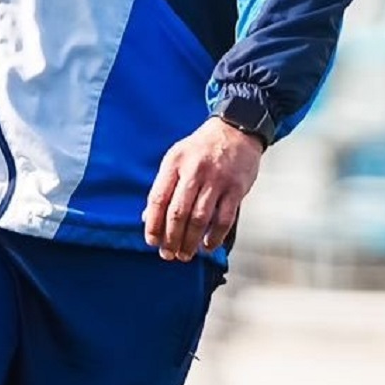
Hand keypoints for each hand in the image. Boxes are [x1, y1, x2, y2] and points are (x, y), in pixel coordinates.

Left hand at [142, 116, 264, 261]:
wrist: (235, 129)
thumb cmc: (201, 149)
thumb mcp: (176, 159)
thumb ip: (164, 187)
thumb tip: (147, 217)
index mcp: (174, 163)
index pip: (158, 199)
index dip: (153, 224)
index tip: (151, 242)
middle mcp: (194, 171)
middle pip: (178, 212)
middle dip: (171, 238)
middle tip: (168, 255)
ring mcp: (217, 180)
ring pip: (200, 218)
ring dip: (191, 241)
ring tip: (185, 255)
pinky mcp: (236, 188)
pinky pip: (224, 218)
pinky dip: (215, 236)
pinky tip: (208, 246)